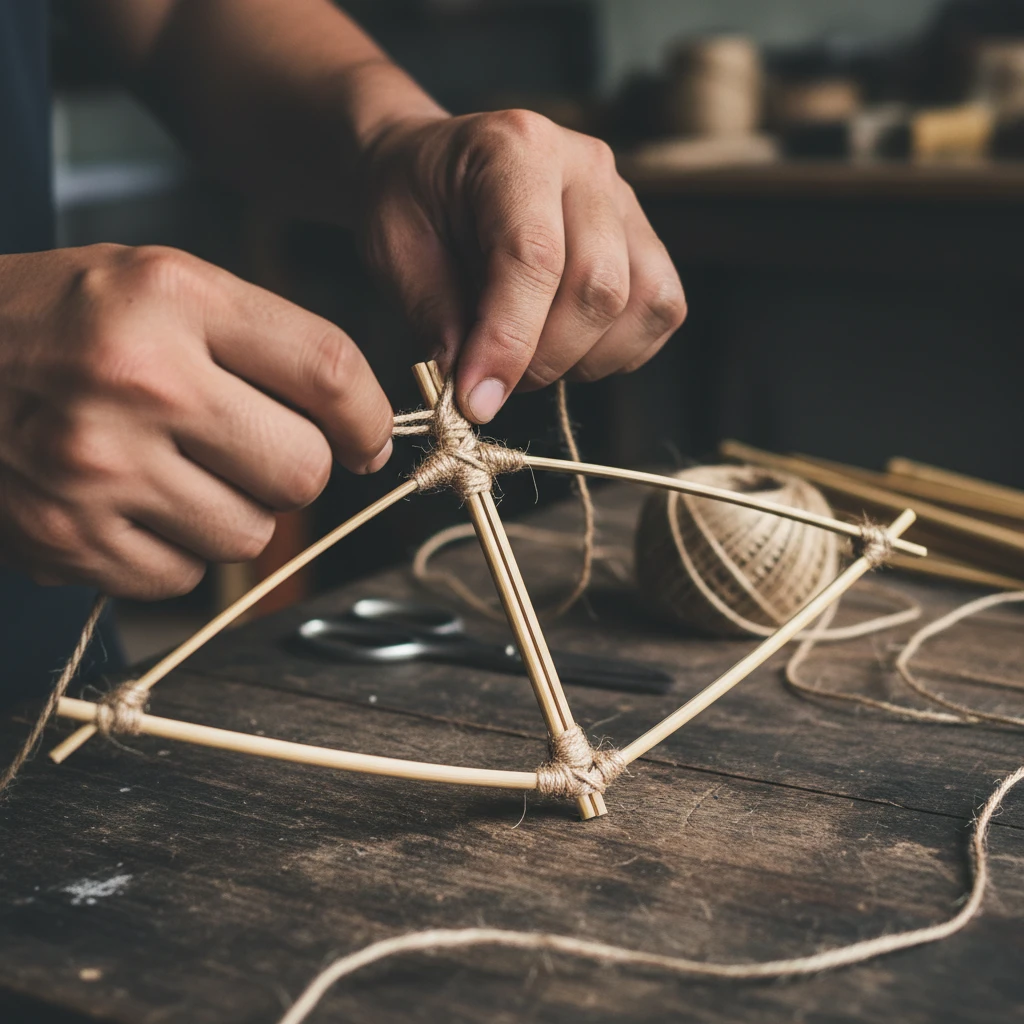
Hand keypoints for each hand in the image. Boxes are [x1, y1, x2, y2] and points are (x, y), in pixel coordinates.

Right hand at [0, 244, 391, 598]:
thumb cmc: (57, 322)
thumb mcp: (158, 287)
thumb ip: (264, 344)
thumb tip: (357, 431)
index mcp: (172, 299)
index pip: (328, 370)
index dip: (369, 417)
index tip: (366, 439)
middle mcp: (139, 381)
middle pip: (302, 471)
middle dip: (297, 468)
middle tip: (255, 449)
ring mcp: (98, 468)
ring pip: (251, 536)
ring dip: (234, 511)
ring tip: (175, 470)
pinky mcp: (68, 538)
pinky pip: (184, 576)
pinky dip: (176, 550)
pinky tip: (132, 504)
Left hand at [360, 109, 686, 422]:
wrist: (435, 169)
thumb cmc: (411, 203)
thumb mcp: (393, 250)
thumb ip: (435, 315)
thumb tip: (478, 390)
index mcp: (516, 149)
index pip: (534, 258)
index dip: (509, 342)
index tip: (476, 400)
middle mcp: (585, 166)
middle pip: (599, 286)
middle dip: (545, 359)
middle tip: (493, 381)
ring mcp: (624, 200)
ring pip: (643, 303)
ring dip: (586, 359)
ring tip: (529, 360)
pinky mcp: (644, 237)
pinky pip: (660, 310)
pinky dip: (619, 351)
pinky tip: (568, 349)